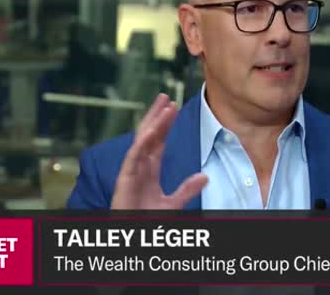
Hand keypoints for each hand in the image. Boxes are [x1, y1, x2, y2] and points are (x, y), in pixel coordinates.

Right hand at [111, 93, 207, 208]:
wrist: (134, 231)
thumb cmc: (147, 219)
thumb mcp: (173, 203)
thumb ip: (187, 189)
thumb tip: (205, 176)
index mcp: (150, 170)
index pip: (158, 141)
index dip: (165, 124)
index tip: (173, 108)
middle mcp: (140, 166)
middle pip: (149, 134)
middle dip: (157, 116)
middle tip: (165, 96)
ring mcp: (131, 171)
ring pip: (142, 140)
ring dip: (153, 123)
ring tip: (163, 106)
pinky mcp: (124, 179)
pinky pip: (133, 157)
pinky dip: (141, 143)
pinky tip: (150, 130)